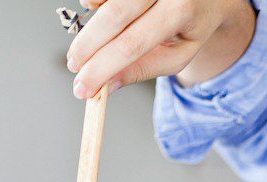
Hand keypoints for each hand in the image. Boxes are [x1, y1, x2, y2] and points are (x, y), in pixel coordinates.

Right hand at [66, 0, 255, 98]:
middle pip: (114, 15)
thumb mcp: (177, 55)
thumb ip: (142, 69)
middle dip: (88, 45)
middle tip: (74, 66)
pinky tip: (102, 13)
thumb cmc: (192, 23)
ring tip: (92, 41)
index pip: (133, 44)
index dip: (102, 68)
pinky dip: (95, 1)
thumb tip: (106, 86)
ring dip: (91, 22)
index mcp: (182, 10)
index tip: (82, 88)